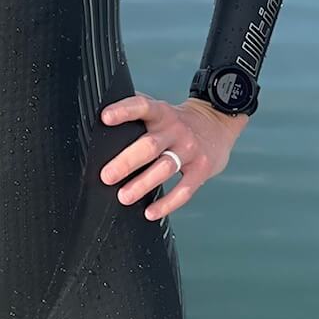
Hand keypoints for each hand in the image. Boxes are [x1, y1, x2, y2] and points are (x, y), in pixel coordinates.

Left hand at [99, 92, 249, 219]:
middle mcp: (176, 130)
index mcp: (162, 112)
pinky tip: (150, 212)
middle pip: (150, 145)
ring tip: (123, 196)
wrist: (217, 124)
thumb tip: (101, 112)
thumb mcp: (161, 108)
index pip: (142, 106)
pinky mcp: (201, 170)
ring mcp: (190, 150)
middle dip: (126, 162)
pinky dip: (167, 204)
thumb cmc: (178, 120)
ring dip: (142, 184)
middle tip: (106, 176)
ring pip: (164, 168)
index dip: (124, 111)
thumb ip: (138, 109)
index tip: (105, 118)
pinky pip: (184, 190)